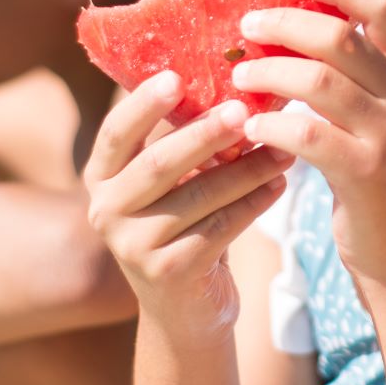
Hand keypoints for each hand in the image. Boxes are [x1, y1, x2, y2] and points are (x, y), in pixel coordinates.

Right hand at [84, 71, 295, 341]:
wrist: (186, 308)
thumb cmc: (186, 222)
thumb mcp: (176, 180)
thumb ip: (188, 138)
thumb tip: (244, 81)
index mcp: (102, 175)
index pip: (116, 132)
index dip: (142, 104)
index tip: (176, 77)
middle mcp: (105, 210)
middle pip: (159, 163)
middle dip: (204, 134)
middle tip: (244, 111)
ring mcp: (132, 245)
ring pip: (198, 195)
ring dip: (246, 169)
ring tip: (283, 148)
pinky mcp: (167, 273)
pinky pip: (219, 228)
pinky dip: (254, 204)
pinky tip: (279, 185)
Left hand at [232, 0, 385, 288]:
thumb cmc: (385, 174)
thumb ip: (361, 73)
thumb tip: (302, 22)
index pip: (383, 8)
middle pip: (342, 38)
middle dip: (287, 23)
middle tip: (248, 24)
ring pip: (319, 81)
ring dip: (269, 70)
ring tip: (240, 74)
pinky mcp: (367, 173)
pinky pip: (309, 136)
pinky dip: (273, 125)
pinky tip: (252, 126)